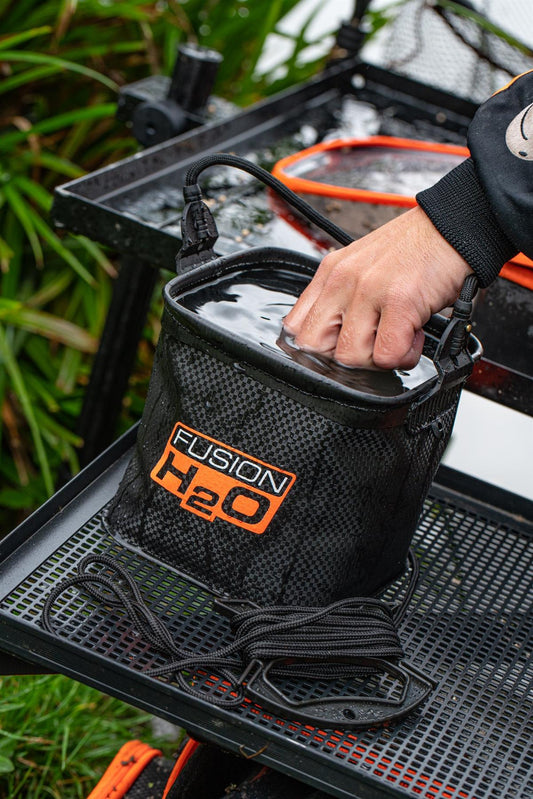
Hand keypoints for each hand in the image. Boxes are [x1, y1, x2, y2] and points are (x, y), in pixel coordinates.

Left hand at [283, 206, 473, 369]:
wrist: (456, 226)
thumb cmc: (415, 250)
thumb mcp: (363, 268)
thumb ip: (341, 300)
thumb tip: (333, 339)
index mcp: (330, 273)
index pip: (295, 326)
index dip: (317, 348)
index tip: (341, 348)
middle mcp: (343, 280)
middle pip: (314, 347)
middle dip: (344, 358)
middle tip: (371, 346)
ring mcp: (368, 290)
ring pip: (349, 356)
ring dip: (377, 359)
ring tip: (398, 337)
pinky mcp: (400, 301)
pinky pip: (387, 355)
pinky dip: (405, 356)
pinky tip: (414, 335)